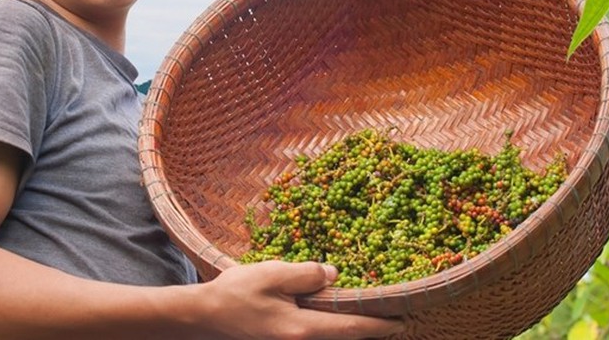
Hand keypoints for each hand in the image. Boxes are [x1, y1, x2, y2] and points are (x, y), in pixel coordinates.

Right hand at [196, 261, 404, 339]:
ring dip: (349, 325)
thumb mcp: (273, 275)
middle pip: (345, 335)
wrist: (205, 316)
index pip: (352, 327)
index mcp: (304, 328)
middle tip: (394, 317)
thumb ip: (307, 274)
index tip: (403, 320)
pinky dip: (330, 323)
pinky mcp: (283, 338)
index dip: (380, 324)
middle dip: (369, 327)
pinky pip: (315, 332)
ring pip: (330, 334)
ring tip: (369, 313)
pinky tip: (331, 309)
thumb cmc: (236, 294)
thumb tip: (334, 275)